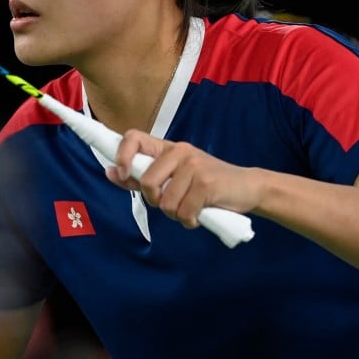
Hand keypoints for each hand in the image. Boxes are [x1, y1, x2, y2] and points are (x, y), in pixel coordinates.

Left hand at [105, 129, 259, 228]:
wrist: (247, 187)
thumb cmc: (208, 184)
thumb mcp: (176, 176)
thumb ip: (143, 175)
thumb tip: (111, 172)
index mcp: (170, 148)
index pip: (133, 138)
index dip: (121, 156)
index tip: (121, 174)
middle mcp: (181, 152)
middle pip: (147, 182)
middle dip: (156, 201)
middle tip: (173, 203)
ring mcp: (194, 167)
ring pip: (165, 203)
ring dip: (176, 215)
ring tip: (191, 207)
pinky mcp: (206, 184)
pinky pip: (184, 213)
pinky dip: (190, 221)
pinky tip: (200, 214)